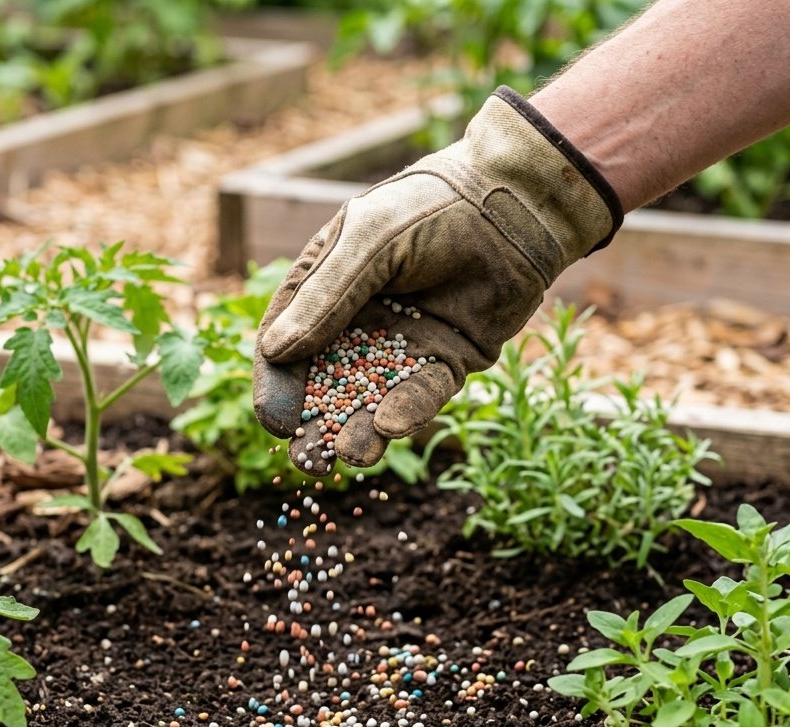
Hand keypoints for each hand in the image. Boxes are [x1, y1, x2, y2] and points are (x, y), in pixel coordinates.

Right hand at [253, 86, 621, 474]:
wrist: (514, 203)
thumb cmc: (430, 207)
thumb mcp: (368, 243)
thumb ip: (325, 297)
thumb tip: (275, 352)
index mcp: (322, 289)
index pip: (286, 344)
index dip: (278, 385)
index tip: (276, 421)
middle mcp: (356, 324)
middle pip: (325, 384)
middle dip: (316, 426)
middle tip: (308, 460)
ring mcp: (401, 347)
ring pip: (373, 400)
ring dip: (360, 431)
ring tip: (351, 455)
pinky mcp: (446, 362)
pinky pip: (424, 395)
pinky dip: (408, 412)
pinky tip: (392, 427)